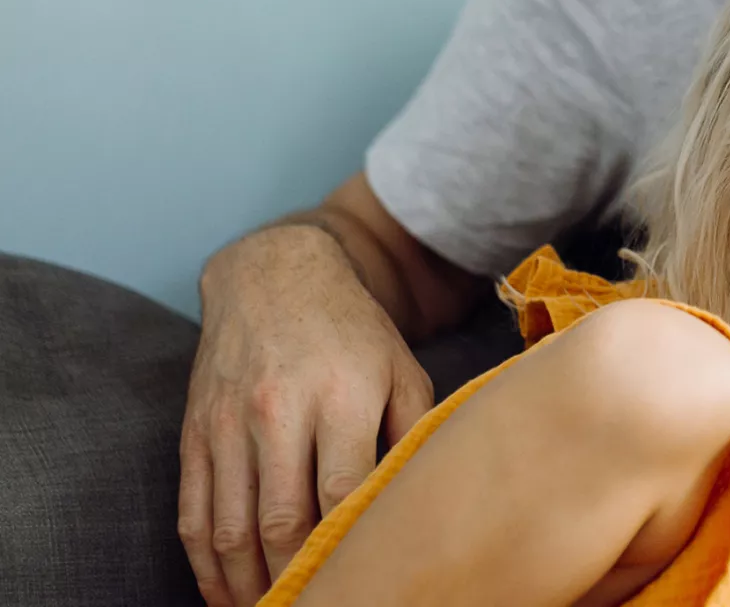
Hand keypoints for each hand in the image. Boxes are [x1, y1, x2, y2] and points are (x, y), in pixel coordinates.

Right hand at [179, 225, 434, 606]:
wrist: (274, 277)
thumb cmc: (354, 333)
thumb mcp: (402, 370)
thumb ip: (410, 435)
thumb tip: (413, 503)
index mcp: (343, 396)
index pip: (340, 492)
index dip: (344, 548)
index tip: (359, 582)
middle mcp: (279, 410)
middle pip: (281, 519)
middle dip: (295, 576)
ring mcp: (228, 423)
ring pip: (230, 526)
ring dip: (246, 582)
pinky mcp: (194, 431)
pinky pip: (193, 510)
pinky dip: (204, 562)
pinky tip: (223, 592)